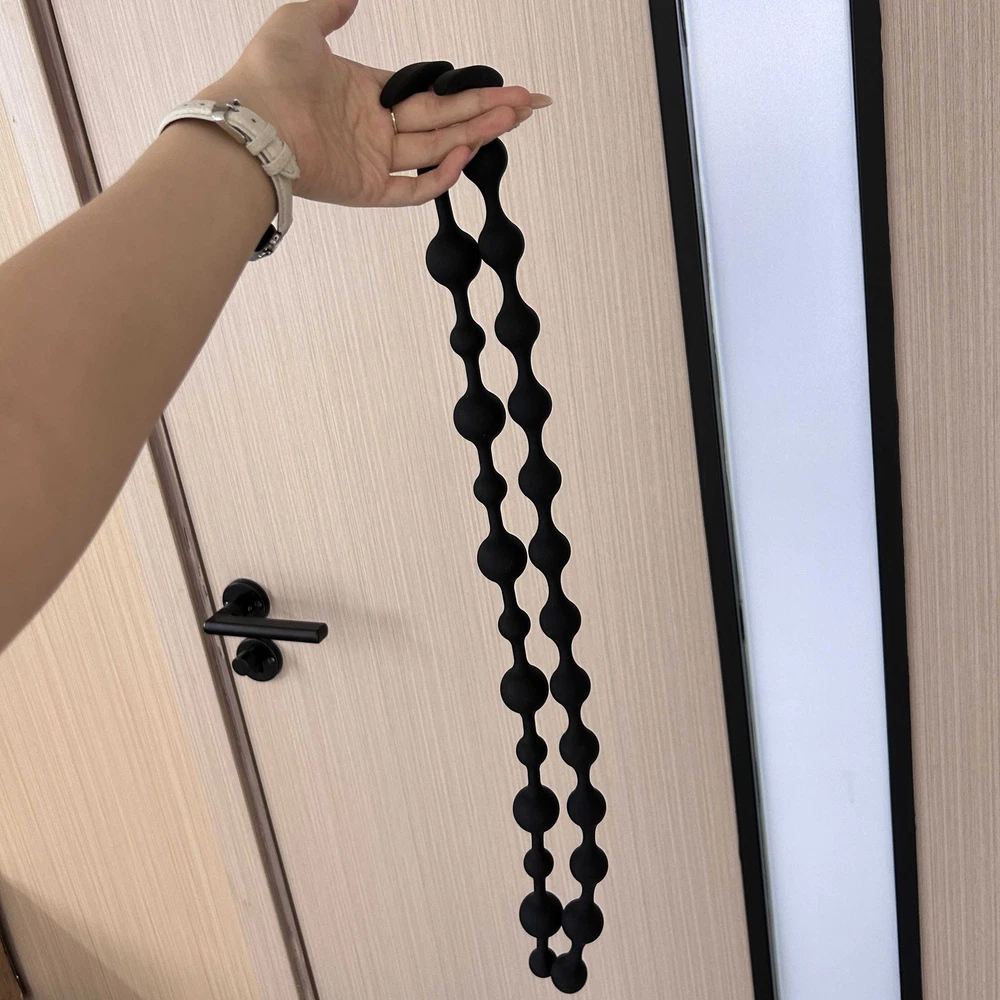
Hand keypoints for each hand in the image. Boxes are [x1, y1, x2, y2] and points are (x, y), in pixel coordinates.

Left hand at [196, 0, 551, 206]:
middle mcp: (374, 129)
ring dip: (476, 134)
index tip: (501, 84)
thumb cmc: (265, 75)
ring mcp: (373, 162)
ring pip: (437, 150)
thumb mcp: (299, 22)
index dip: (466, 90)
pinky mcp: (368, 190)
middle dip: (487, 110)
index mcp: (365, 93)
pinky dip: (441, 176)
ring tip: (513, 118)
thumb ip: (330, 5)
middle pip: (443, 121)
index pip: (428, 94)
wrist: (248, 123)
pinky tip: (467, 152)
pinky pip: (413, 190)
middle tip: (527, 102)